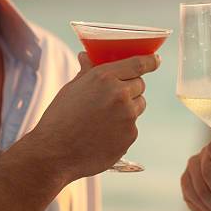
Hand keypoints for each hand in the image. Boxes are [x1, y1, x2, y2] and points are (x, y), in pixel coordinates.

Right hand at [33, 52, 160, 180]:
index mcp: (105, 77)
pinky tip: (103, 135)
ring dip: (129, 108)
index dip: (150, 61)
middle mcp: (120, 93)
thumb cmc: (59, 118)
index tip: (157, 60)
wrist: (54, 153)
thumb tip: (87, 56)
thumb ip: (87, 71)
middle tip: (113, 98)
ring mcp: (127, 116)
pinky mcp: (130, 135)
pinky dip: (122, 129)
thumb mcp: (71, 89)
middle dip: (130, 88)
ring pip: (139, 105)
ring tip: (104, 118)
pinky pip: (132, 126)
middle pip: (140, 85)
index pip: (138, 63)